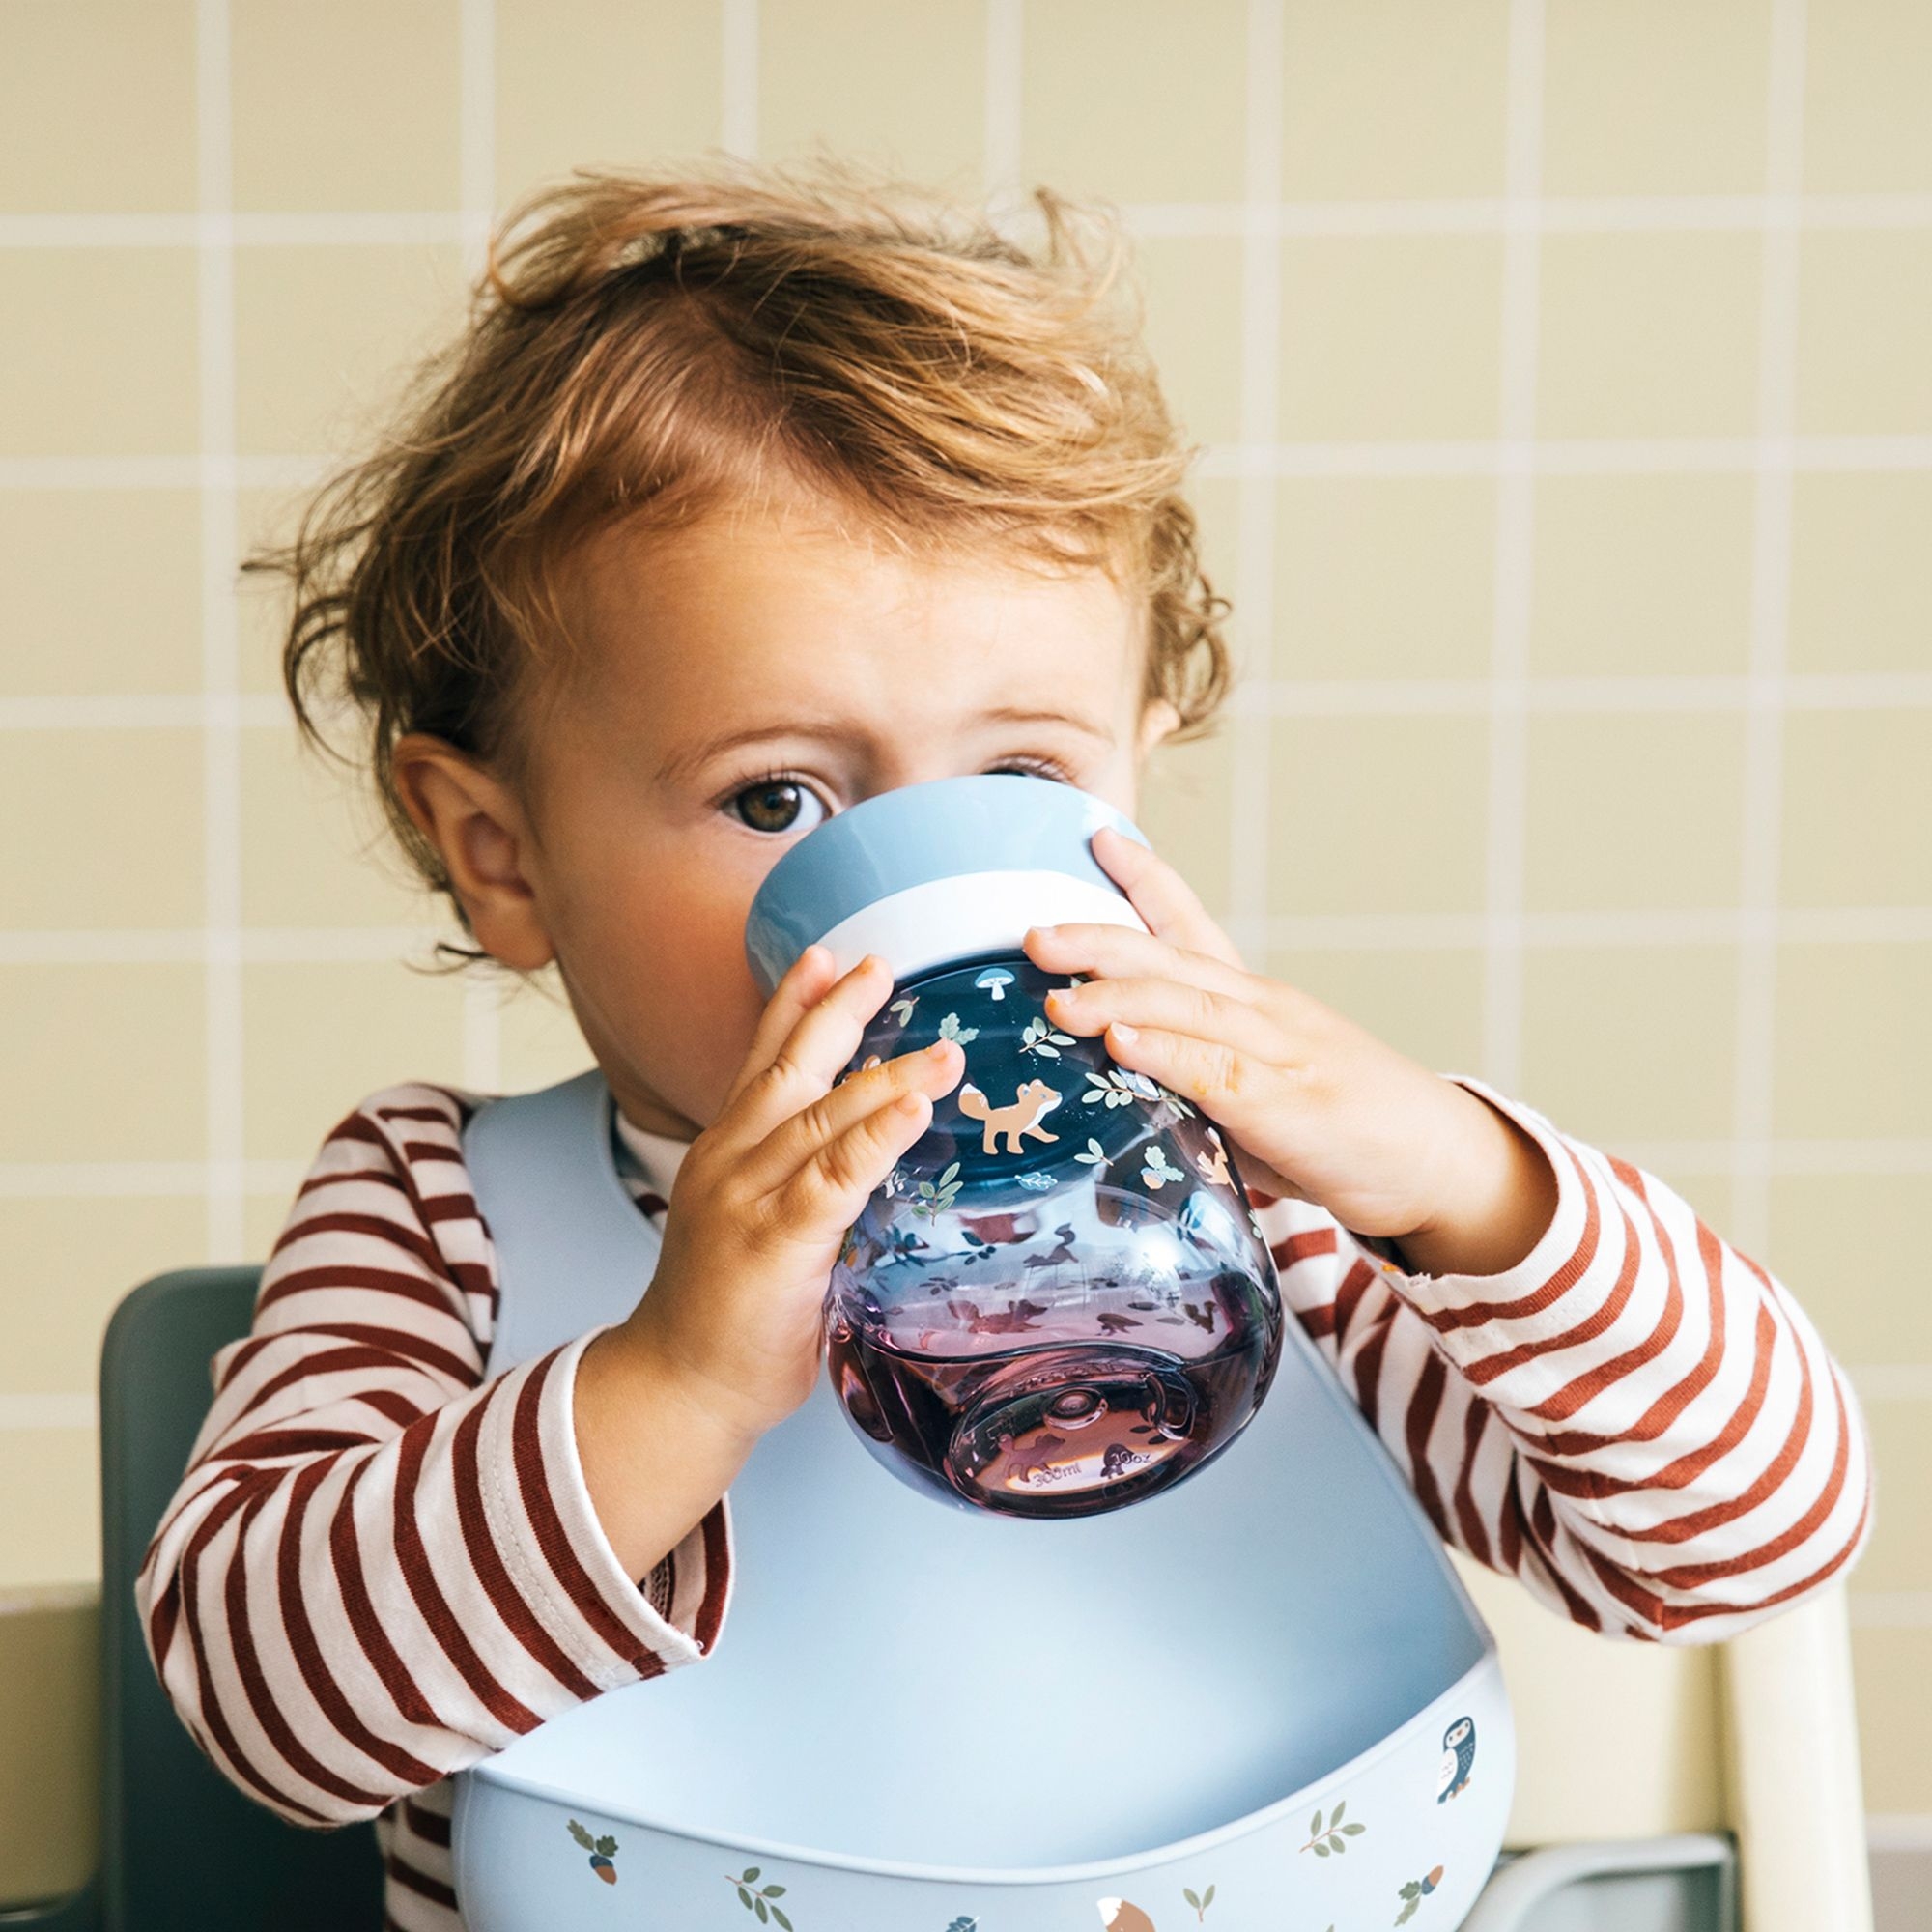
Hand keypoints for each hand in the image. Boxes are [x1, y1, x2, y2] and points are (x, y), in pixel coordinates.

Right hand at [611, 946, 965, 1440]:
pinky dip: (877, 1138)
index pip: (761, 1063)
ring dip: (888, 1075)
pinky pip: (834, 1178)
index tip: (825, 957)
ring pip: (824, 1118)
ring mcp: (748, 1201)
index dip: (794, 1007)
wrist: (680, 1387)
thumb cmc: (726, 1315)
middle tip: (881, 965)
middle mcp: (729, 1162)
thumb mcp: (751, 1225)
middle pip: (791, 1070)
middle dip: (839, 1012)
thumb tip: (862, 1156)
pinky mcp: (775, 1245)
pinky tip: (913, 1109)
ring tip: (943, 1048)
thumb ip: (795, 1182)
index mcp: (723, 1153)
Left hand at [1022, 825, 1557, 1276]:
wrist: (1440, 1162)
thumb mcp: (1256, 1093)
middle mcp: (1265, 1011)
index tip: (1098, 837)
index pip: (1193, 926)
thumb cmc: (1340, 1130)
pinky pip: (1219, 1074)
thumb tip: (1118, 1092)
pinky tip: (1123, 1044)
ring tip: (1058, 991)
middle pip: (1172, 961)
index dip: (1146, 881)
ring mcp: (1281, 1053)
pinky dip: (1167, 1055)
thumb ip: (1192, 1083)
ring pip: (1190, 1009)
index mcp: (1254, 1003)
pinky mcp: (1292, 1107)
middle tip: (1033, 934)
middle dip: (1098, 942)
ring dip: (1118, 997)